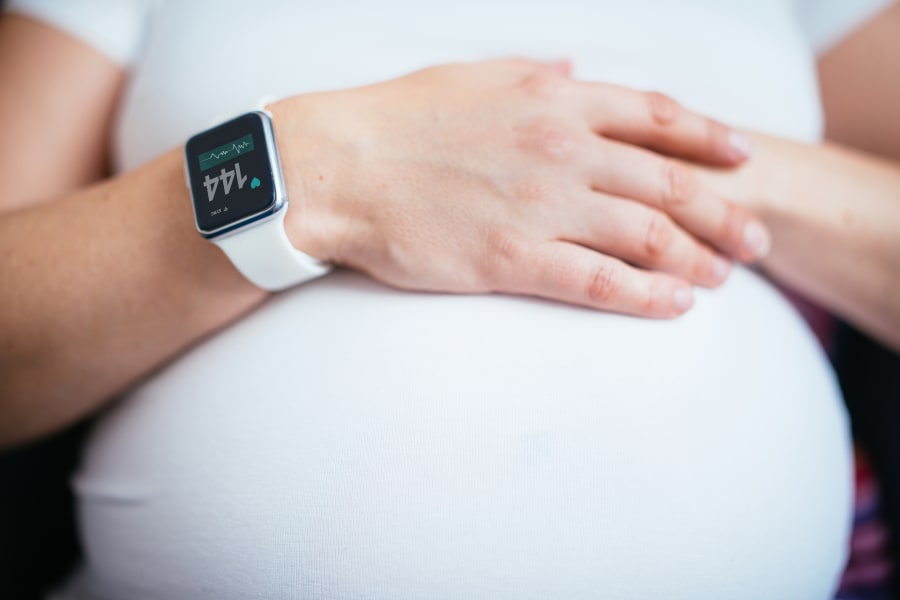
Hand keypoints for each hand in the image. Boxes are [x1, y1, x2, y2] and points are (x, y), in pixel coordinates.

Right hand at [272, 59, 770, 316]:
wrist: (336, 168)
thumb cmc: (397, 122)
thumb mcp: (470, 77)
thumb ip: (532, 75)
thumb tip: (572, 69)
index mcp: (552, 98)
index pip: (655, 115)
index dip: (708, 137)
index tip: (740, 156)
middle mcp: (561, 148)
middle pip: (668, 181)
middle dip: (721, 212)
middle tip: (753, 238)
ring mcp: (541, 205)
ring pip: (646, 235)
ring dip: (694, 259)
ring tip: (720, 279)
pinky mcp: (513, 259)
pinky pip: (599, 282)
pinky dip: (645, 296)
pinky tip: (674, 306)